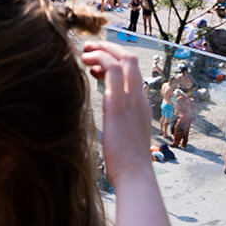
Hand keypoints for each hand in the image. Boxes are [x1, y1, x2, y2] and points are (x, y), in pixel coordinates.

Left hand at [80, 42, 152, 184]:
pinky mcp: (119, 104)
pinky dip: (99, 59)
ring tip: (84, 52)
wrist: (135, 177)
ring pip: (123, 59)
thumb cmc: (127, 167)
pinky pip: (111, 70)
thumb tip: (111, 131)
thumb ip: (119, 129)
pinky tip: (85, 61)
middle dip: (110, 49)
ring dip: (102, 50)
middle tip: (90, 48)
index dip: (115, 64)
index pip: (133, 75)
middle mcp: (139, 99)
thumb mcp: (124, 142)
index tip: (96, 67)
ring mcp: (131, 99)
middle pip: (131, 60)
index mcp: (141, 107)